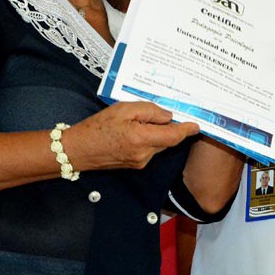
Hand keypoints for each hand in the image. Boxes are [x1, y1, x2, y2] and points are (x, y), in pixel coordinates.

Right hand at [68, 102, 199, 170]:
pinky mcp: (135, 165)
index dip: (187, 130)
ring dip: (156, 133)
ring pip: (158, 145)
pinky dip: (148, 139)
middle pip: (167, 140)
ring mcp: (140, 162)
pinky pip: (149, 149)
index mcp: (142, 139)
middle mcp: (145, 154)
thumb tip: (168, 116)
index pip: (173, 136)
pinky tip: (134, 130)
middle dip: (169, 127)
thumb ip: (149, 111)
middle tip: (161, 112)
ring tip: (138, 120)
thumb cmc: (97, 127)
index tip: (197, 125)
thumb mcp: (123, 109)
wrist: (77, 150)